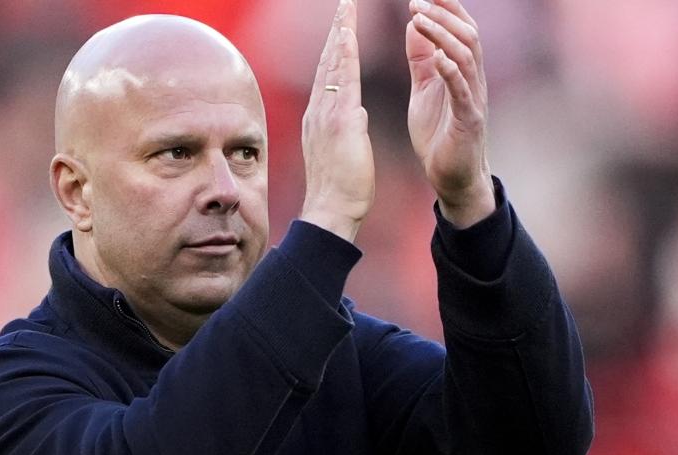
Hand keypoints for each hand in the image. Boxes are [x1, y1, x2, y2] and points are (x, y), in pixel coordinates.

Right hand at [299, 0, 374, 243]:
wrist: (331, 211)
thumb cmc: (341, 189)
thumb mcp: (346, 150)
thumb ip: (350, 127)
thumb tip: (358, 113)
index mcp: (321, 117)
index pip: (330, 73)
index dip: (337, 47)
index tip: (343, 24)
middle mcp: (319, 110)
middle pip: (328, 61)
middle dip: (337, 30)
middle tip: (344, 3)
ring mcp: (325, 114)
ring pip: (333, 64)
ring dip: (340, 33)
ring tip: (346, 7)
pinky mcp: (338, 122)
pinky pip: (341, 81)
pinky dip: (344, 56)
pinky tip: (348, 34)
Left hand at [405, 0, 494, 227]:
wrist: (451, 177)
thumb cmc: (438, 134)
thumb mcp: (424, 88)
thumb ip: (421, 58)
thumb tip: (414, 23)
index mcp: (462, 70)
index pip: (460, 28)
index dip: (445, 7)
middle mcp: (473, 79)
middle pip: (468, 35)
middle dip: (443, 14)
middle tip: (416, 1)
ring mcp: (474, 99)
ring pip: (467, 56)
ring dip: (443, 35)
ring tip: (421, 20)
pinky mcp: (469, 120)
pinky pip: (463, 91)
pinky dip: (451, 71)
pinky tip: (437, 57)